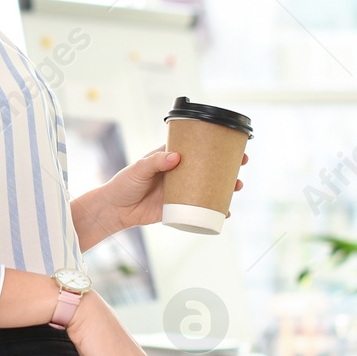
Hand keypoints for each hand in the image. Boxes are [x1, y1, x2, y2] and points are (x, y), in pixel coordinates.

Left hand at [99, 144, 248, 229]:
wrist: (115, 210)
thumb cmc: (124, 184)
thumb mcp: (139, 169)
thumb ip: (156, 162)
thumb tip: (176, 158)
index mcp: (170, 158)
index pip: (196, 148)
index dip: (213, 145)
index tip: (230, 143)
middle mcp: (179, 173)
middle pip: (207, 167)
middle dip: (226, 166)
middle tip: (241, 165)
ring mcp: (180, 191)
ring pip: (208, 188)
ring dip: (224, 187)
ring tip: (237, 186)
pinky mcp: (178, 209)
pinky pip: (200, 209)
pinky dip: (213, 211)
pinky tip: (225, 212)